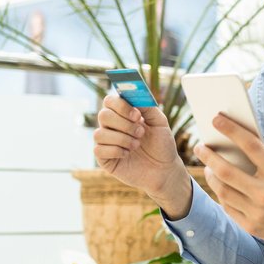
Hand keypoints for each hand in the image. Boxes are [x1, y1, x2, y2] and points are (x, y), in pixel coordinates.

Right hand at [93, 94, 189, 215]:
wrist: (164, 169)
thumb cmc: (161, 144)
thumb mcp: (160, 122)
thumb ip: (148, 107)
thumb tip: (135, 94)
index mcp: (124, 113)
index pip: (110, 101)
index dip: (121, 105)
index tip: (137, 115)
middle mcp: (112, 126)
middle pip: (103, 115)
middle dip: (123, 124)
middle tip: (140, 133)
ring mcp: (107, 142)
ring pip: (99, 133)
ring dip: (122, 139)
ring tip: (137, 145)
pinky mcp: (104, 158)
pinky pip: (98, 150)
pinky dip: (116, 151)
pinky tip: (127, 154)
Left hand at [194, 113, 263, 255]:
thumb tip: (241, 139)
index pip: (251, 146)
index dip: (232, 130)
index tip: (216, 119)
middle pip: (227, 171)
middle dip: (209, 156)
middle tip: (200, 147)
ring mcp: (257, 212)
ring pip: (223, 190)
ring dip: (211, 175)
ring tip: (208, 166)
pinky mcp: (251, 226)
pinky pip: (227, 207)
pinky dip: (221, 193)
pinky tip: (219, 184)